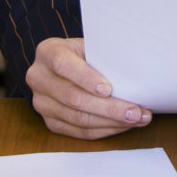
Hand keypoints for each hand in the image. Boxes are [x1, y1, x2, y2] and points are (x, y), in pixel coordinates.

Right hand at [25, 36, 151, 139]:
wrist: (67, 65)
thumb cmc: (85, 53)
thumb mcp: (91, 45)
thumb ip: (104, 55)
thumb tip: (134, 72)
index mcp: (47, 52)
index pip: (63, 65)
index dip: (86, 78)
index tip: (109, 89)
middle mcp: (39, 78)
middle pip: (73, 98)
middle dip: (109, 108)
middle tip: (135, 111)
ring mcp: (41, 103)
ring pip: (78, 119)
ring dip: (111, 122)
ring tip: (137, 119)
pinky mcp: (50, 122)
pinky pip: (79, 132)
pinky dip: (104, 130)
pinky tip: (122, 125)